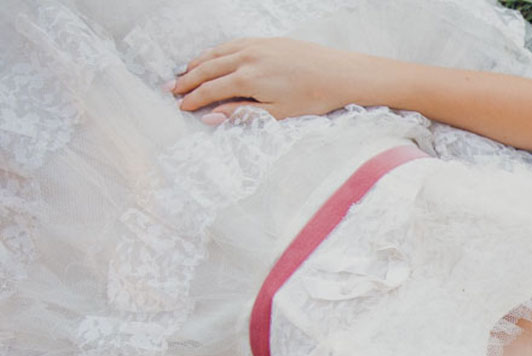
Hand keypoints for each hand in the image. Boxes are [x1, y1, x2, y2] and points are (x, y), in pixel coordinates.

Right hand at [171, 38, 378, 123]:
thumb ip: (241, 114)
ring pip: (216, 54)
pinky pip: (231, 45)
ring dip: (196, 64)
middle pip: (207, 69)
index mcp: (248, 79)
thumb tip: (210, 117)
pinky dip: (215, 52)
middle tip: (170, 90)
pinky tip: (210, 58)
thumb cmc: (313, 98)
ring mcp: (255, 46)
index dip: (193, 99)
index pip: (210, 90)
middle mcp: (247, 58)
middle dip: (187, 81)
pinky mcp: (265, 41)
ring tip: (182, 74)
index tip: (181, 106)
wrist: (340, 73)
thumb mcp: (277, 114)